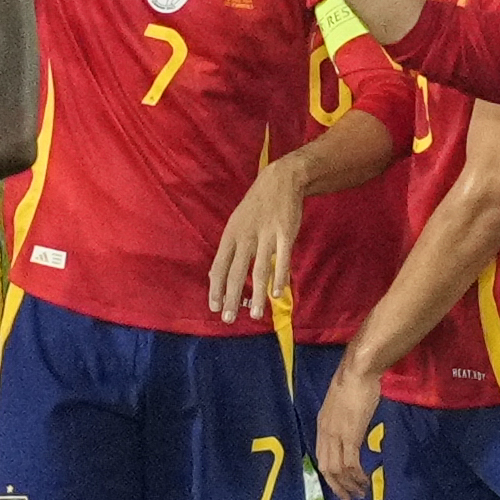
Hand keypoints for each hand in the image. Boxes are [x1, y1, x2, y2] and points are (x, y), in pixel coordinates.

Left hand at [208, 158, 306, 323]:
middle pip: (235, 272)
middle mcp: (245, 237)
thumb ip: (229, 249)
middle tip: (228, 319)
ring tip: (254, 314)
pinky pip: (282, 260)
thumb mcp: (236, 223)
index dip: (215, 288)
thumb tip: (214, 275)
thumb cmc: (256, 205)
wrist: (281, 180)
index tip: (214, 307)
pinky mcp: (285, 234)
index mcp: (231, 235)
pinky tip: (276, 293)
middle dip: (231, 298)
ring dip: (256, 295)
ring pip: (259, 270)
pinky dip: (279, 278)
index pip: (218, 266)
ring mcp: (266, 236)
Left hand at [314, 357, 383, 499]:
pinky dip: (357, 475)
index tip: (340, 484)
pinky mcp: (351, 435)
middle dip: (337, 486)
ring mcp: (337, 435)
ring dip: (349, 484)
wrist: (357, 371)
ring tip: (360, 493)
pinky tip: (365, 481)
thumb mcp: (343, 403)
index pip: (322, 456)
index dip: (330, 474)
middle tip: (349, 498)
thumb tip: (352, 427)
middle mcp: (325, 433)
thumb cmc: (353, 381)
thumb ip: (344, 418)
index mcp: (322, 425)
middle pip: (326, 468)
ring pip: (338, 469)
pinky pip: (351, 463)